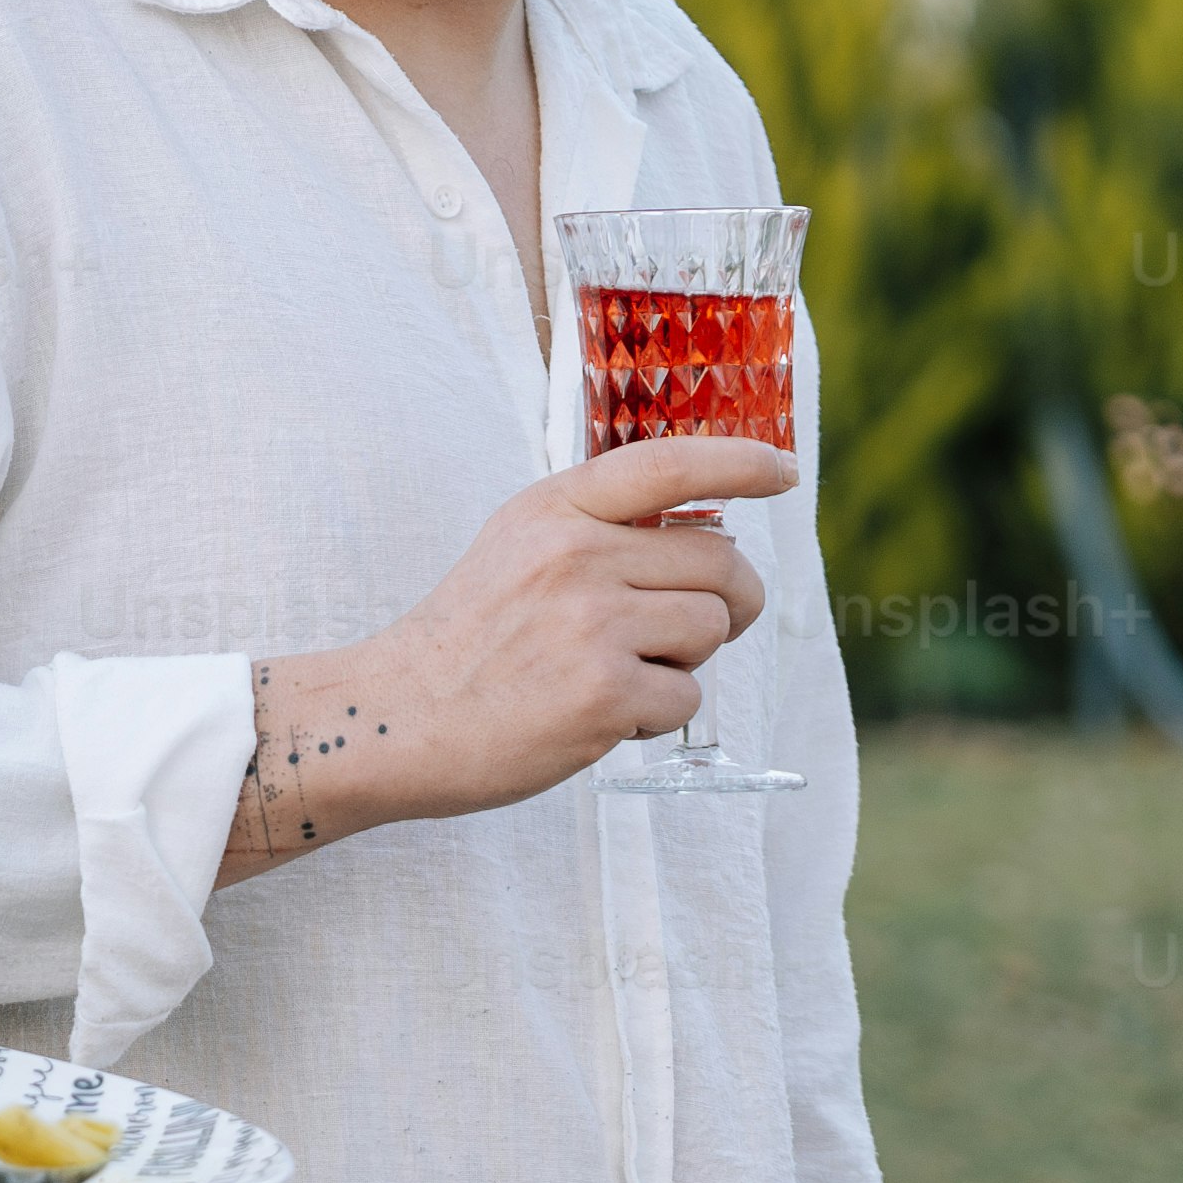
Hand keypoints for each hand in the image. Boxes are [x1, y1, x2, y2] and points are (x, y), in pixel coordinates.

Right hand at [234, 439, 798, 870]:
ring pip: (710, 630)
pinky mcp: (605, 693)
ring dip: (684, 662)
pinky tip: (600, 717)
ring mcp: (593, 623)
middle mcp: (577, 553)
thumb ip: (599, 529)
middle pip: (721, 563)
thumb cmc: (468, 642)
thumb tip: (711, 539)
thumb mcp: (518, 547)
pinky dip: (656, 716)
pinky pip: (686, 698)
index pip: (668, 465)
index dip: (740, 463)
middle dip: (731, 602)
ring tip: (618, 675)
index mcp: (555, 508)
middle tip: (698, 629)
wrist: (397, 719)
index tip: (785, 472)